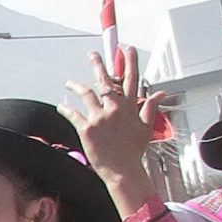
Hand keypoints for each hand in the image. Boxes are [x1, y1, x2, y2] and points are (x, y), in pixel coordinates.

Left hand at [61, 48, 159, 209]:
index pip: (131, 79)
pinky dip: (65, 108)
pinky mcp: (87, 128)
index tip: (126, 50)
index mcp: (130, 107)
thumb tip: (161, 93)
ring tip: (70, 82)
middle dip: (99, 64)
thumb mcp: (146, 128)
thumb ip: (151, 107)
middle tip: (93, 55)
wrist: (122, 171)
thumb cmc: (133, 151)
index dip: (129, 63)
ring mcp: (100, 117)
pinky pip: (73, 114)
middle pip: (106, 81)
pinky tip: (61, 105)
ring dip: (76, 85)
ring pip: (86, 93)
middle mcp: (115, 109)